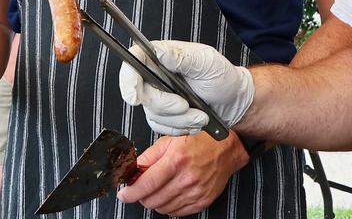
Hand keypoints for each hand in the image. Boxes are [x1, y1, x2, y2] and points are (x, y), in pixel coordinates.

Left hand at [116, 133, 247, 215]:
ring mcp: (195, 192)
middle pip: (152, 200)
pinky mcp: (201, 201)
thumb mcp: (170, 140)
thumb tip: (133, 170)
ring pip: (162, 208)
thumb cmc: (200, 141)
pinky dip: (169, 206)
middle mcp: (186, 178)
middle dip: (142, 196)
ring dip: (156, 201)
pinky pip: (177, 213)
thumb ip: (149, 156)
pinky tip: (172, 193)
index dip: (130, 192)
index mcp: (176, 160)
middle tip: (143, 187)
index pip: (146, 184)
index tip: (124, 194)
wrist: (227, 149)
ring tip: (160, 188)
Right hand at [119, 40, 253, 135]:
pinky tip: (195, 120)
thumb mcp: (207, 63)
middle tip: (186, 105)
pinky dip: (180, 128)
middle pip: (142, 93)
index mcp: (164, 56)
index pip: (134, 60)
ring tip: (200, 113)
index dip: (128, 79)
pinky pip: (161, 127)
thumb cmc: (222, 78)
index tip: (135, 96)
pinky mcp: (163, 115)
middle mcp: (157, 75)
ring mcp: (158, 96)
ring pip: (153, 114)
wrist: (233, 101)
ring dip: (180, 119)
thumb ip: (182, 58)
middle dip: (166, 105)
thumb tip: (159, 52)